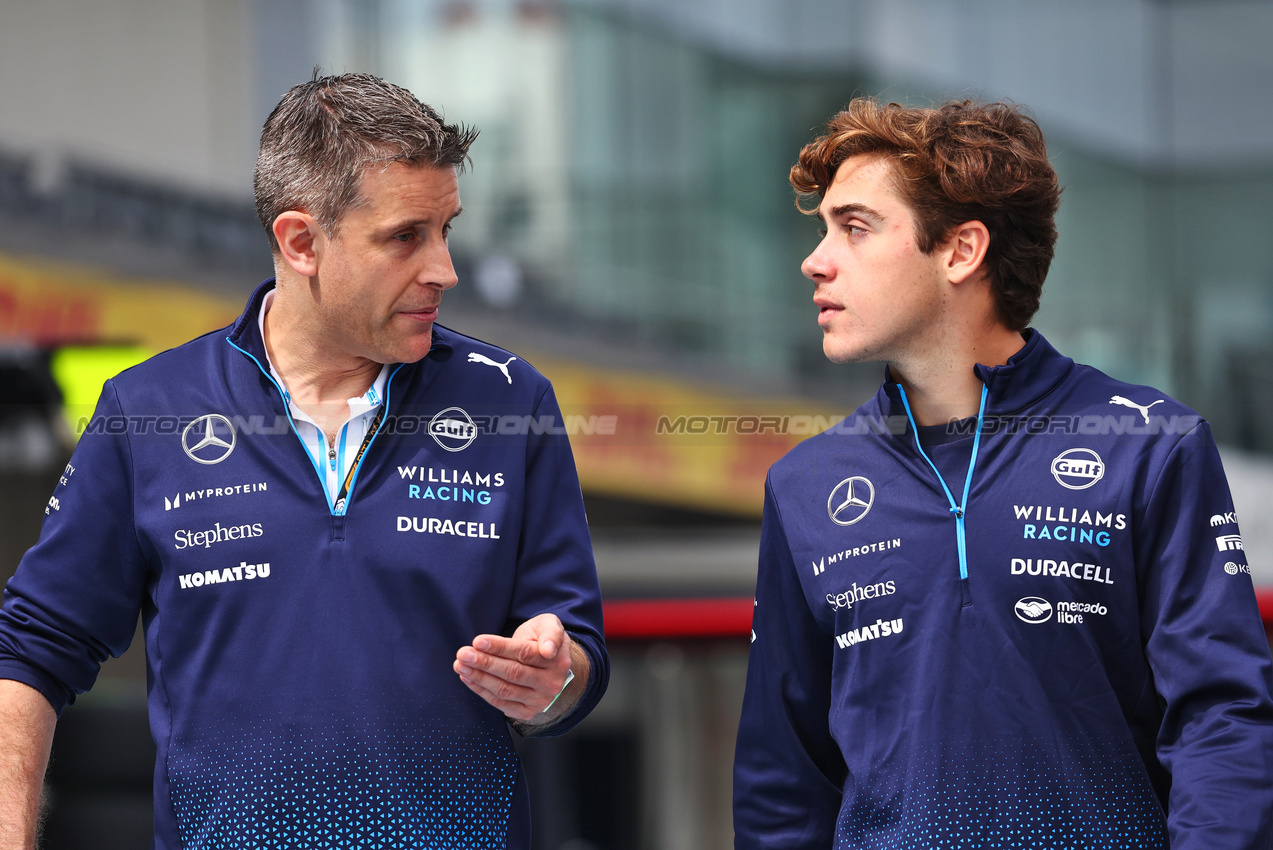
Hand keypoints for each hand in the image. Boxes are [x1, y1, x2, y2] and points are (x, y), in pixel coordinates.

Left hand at [454, 613, 580, 722]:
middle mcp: (551, 684)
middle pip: (513, 673)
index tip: (478, 641)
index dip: (500, 648)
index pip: (524, 653)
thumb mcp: (550, 626)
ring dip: (479, 678)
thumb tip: (547, 650)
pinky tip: (468, 678)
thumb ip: (551, 633)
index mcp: (557, 660)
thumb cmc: (543, 640)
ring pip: (505, 690)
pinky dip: (481, 691)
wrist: (550, 666)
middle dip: (485, 663)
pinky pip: (500, 703)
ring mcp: (539, 700)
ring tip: (461, 665)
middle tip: (464, 654)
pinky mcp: (526, 712)